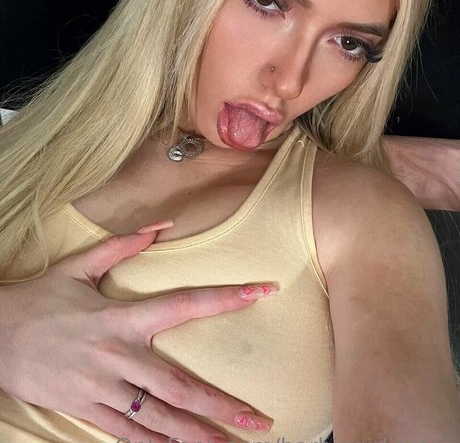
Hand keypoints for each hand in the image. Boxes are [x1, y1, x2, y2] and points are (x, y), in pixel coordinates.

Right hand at [0, 223, 275, 441]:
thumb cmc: (41, 299)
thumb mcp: (79, 265)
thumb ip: (123, 245)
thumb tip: (160, 226)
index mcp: (121, 318)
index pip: (184, 305)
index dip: (225, 299)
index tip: (261, 292)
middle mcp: (118, 356)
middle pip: (178, 384)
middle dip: (220, 404)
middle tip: (257, 420)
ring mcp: (102, 388)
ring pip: (157, 418)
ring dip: (195, 434)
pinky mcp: (85, 409)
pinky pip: (125, 434)